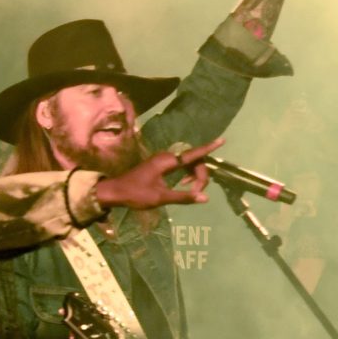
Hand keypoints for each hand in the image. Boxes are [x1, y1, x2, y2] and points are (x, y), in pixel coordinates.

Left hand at [94, 139, 220, 210]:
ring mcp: (163, 160)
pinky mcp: (160, 165)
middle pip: (193, 160)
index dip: (208, 148)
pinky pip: (180, 165)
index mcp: (167, 161)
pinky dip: (186, 174)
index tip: (222, 140)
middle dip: (201, 175)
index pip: (192, 154)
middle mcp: (166, 157)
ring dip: (194, 175)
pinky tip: (184, 185)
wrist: (115, 192)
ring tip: (192, 190)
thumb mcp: (160, 198)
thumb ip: (183, 197)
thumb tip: (205, 198)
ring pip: (187, 163)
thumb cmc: (136, 194)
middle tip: (197, 192)